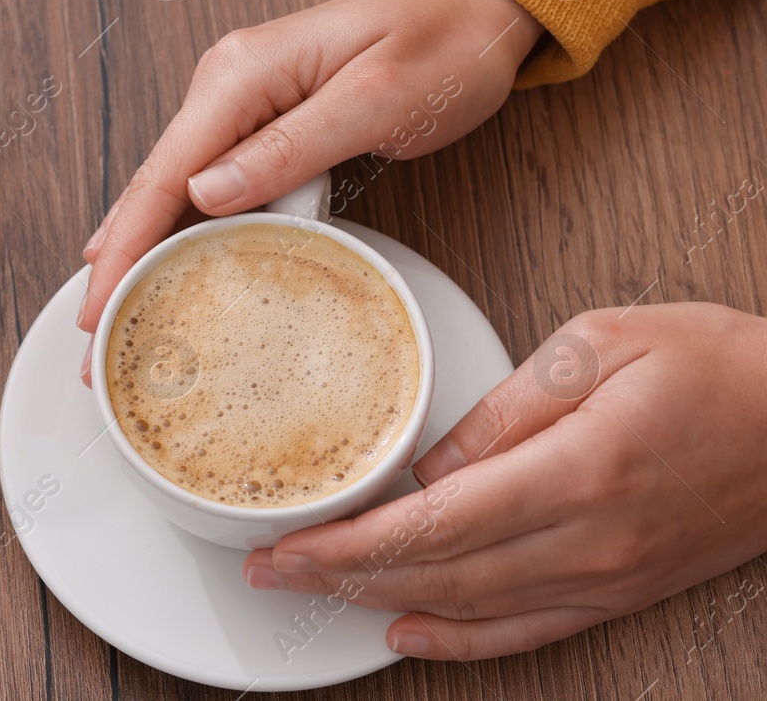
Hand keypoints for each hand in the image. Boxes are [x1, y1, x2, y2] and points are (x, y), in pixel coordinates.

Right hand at [77, 0, 543, 371]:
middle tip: (93, 335)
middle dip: (118, 261)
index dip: (126, 246)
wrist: (472, 7)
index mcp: (240, 74)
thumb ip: (289, 148)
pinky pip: (204, 185)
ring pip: (171, 189)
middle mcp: (224, 84)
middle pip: (152, 185)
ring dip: (141, 251)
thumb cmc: (439, 46)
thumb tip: (205, 196)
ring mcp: (235, 102)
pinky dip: (176, 230)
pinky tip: (152, 266)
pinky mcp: (255, 121)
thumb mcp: (374, 101)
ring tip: (113, 317)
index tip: (98, 305)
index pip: (164, 173)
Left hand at [242, 303, 766, 659]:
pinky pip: (528, 629)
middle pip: (439, 574)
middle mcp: (590, 541)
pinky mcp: (624, 590)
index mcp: (578, 471)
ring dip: (383, 603)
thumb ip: (506, 408)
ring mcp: (609, 576)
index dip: (350, 543)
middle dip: (342, 576)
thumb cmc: (714, 366)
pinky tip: (407, 633)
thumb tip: (433, 466)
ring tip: (314, 594)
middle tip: (269, 568)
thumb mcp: (599, 343)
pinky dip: (460, 639)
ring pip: (473, 608)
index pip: (435, 524)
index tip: (287, 545)